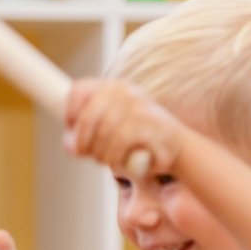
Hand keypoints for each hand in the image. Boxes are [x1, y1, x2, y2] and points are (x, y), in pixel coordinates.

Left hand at [64, 78, 186, 173]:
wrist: (181, 149)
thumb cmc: (140, 141)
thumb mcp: (111, 131)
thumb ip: (88, 134)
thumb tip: (69, 146)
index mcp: (113, 87)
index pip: (78, 90)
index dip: (70, 114)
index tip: (72, 131)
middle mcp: (124, 91)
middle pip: (87, 117)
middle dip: (82, 142)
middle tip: (87, 154)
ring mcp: (137, 106)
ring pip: (102, 133)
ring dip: (99, 153)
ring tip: (107, 159)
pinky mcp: (147, 123)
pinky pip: (118, 143)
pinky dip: (114, 157)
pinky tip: (120, 161)